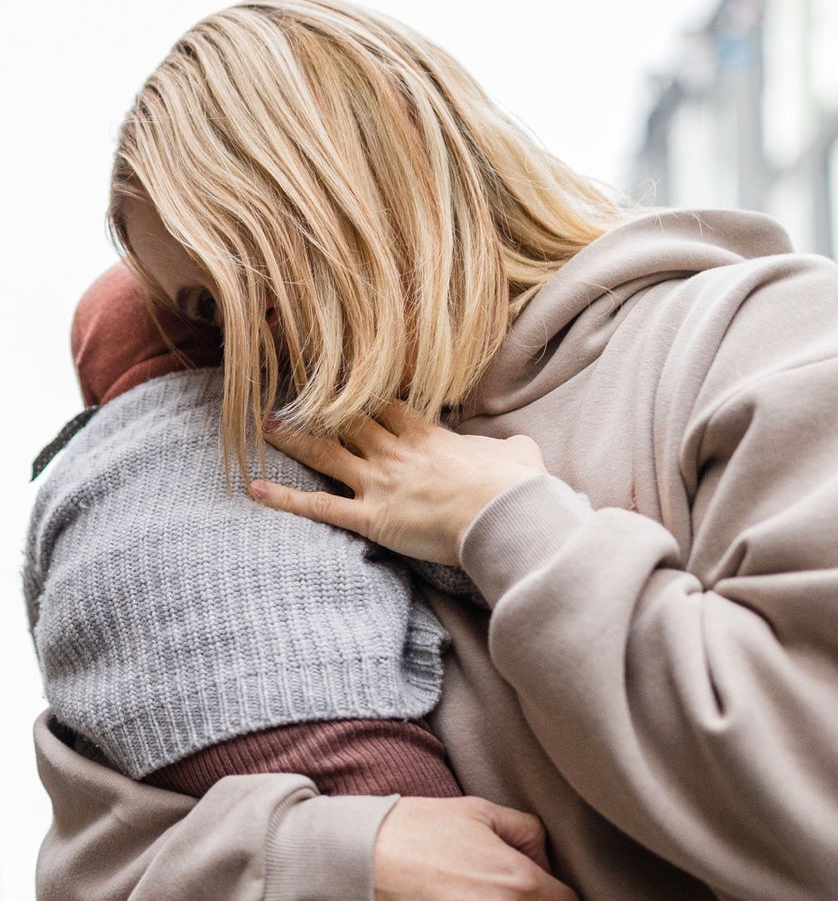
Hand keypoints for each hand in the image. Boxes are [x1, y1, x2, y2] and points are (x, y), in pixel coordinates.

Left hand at [253, 402, 546, 563]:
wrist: (502, 512)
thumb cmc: (514, 486)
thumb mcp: (520, 456)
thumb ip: (512, 448)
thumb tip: (519, 449)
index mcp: (429, 436)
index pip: (387, 406)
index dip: (365, 394)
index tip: (347, 383)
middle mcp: (396, 452)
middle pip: (349, 421)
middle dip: (320, 408)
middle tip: (293, 395)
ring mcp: (379, 483)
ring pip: (326, 453)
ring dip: (294, 439)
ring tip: (266, 426)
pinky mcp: (370, 517)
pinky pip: (320, 507)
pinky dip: (286, 498)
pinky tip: (254, 489)